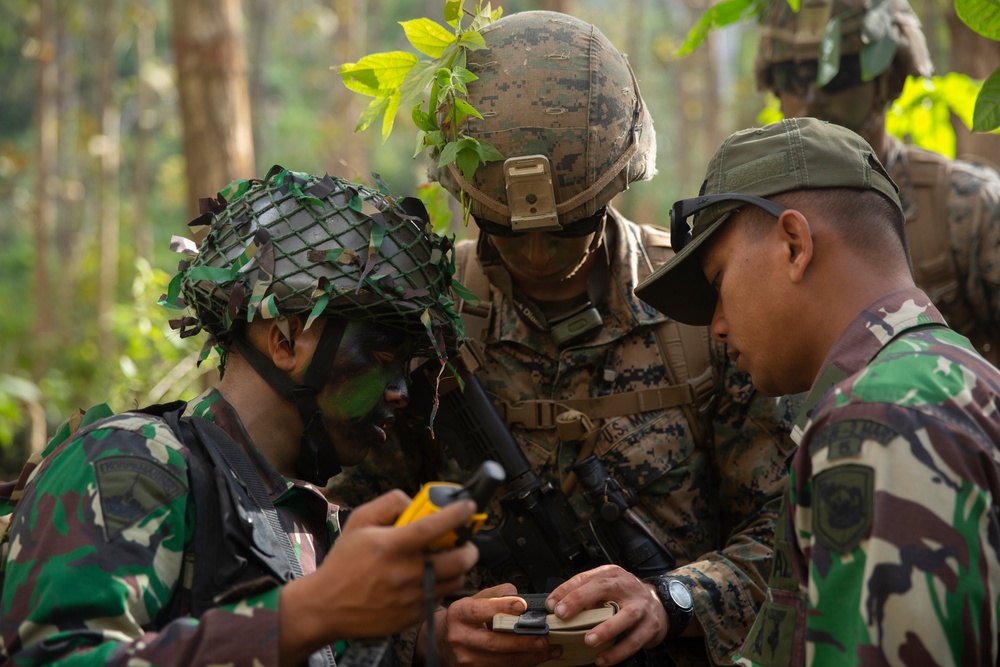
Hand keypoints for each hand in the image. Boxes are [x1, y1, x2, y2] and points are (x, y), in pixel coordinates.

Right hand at [279, 490, 479, 664]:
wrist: (326, 606)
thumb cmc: (344, 562)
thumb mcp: (359, 521)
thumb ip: (389, 503)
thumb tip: (415, 502)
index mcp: (391, 546)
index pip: (433, 526)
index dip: (457, 514)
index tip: (468, 507)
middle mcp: (405, 573)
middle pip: (458, 560)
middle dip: (469, 547)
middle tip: (463, 541)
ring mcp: (411, 598)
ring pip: (455, 580)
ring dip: (459, 567)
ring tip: (448, 559)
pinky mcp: (413, 616)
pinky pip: (440, 597)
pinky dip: (441, 585)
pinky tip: (429, 578)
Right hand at [430, 584, 559, 666]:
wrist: (442, 641)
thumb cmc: (463, 618)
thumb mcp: (474, 599)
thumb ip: (496, 594)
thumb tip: (518, 596)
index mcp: (458, 614)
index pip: (479, 611)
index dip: (501, 607)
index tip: (523, 606)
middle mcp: (459, 638)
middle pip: (494, 642)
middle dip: (522, 641)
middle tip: (544, 638)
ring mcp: (466, 659)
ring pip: (501, 661)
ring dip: (529, 656)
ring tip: (549, 649)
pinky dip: (522, 663)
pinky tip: (537, 657)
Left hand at [546, 564, 666, 665]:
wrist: (660, 603)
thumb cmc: (626, 596)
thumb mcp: (607, 588)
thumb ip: (585, 594)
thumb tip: (556, 606)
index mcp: (611, 574)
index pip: (585, 578)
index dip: (566, 590)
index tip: (552, 605)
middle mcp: (626, 586)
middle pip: (603, 588)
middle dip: (580, 600)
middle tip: (563, 615)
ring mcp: (641, 605)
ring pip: (625, 616)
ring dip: (605, 629)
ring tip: (588, 641)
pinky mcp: (651, 625)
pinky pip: (634, 640)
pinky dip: (618, 651)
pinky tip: (603, 659)